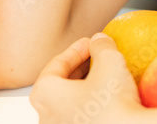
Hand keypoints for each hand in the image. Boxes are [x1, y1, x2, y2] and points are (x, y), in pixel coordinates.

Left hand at [29, 33, 145, 123]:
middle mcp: (46, 117)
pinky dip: (88, 106)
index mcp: (44, 95)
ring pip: (68, 103)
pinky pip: (79, 117)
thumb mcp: (110, 61)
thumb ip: (101, 45)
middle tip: (96, 57)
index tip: (90, 43)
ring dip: (83, 87)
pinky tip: (107, 100)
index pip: (56, 65)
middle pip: (59, 85)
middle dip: (78, 68)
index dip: (75, 50)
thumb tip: (99, 40)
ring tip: (104, 77)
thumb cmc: (113, 101)